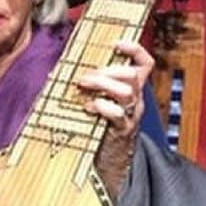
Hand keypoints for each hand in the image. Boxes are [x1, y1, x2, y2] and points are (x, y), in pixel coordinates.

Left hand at [77, 40, 153, 195]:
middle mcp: (135, 101)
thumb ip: (90, 86)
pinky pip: (117, 113)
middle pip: (132, 75)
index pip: (144, 64)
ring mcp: (131, 116)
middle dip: (108, 70)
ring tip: (84, 85)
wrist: (108, 162)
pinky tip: (88, 107)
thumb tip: (61, 69)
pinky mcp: (122, 131)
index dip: (135, 49)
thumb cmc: (98, 126)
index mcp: (131, 89)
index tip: (116, 43)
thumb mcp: (99, 101)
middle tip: (86, 75)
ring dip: (102, 84)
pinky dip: (101, 106)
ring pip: (126, 92)